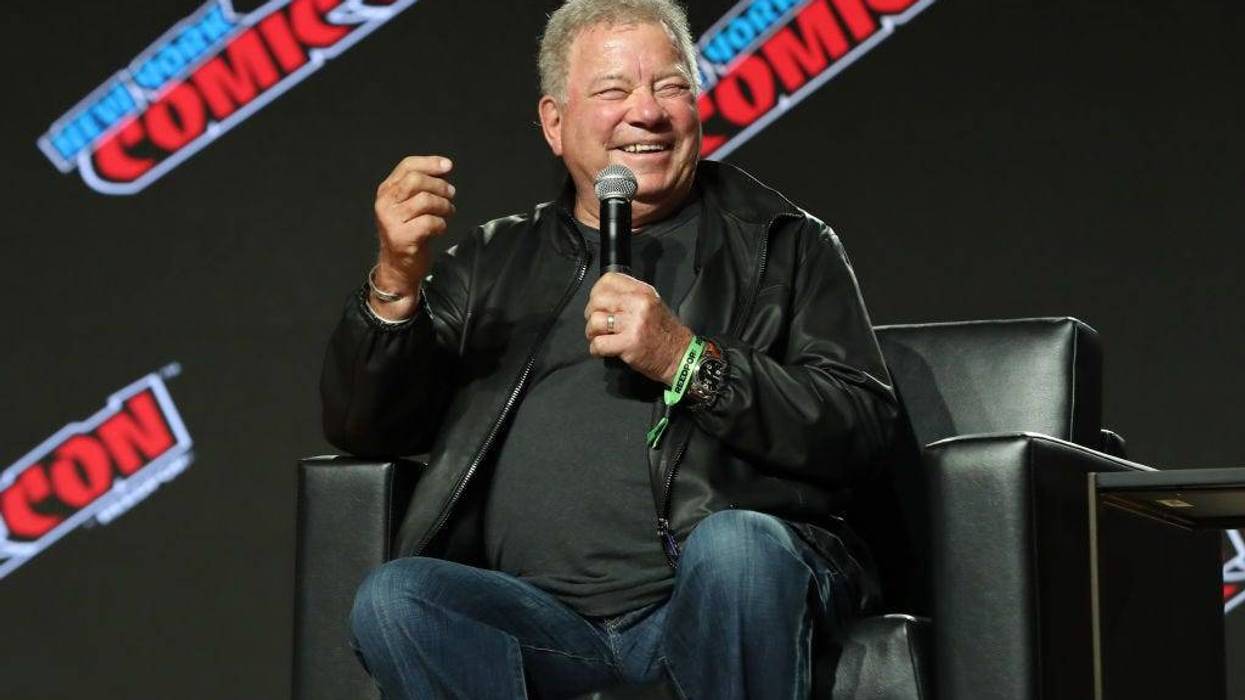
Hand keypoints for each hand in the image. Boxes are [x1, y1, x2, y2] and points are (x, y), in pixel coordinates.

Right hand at [370, 155, 456, 315]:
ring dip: (444, 206)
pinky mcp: (402, 237)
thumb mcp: (409, 206)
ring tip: (447, 213)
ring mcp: (391, 221)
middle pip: (417, 181)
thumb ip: (421, 187)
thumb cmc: (409, 233)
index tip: (448, 166)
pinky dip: (441, 224)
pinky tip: (440, 229)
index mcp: (386, 191)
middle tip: (450, 195)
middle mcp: (385, 203)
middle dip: (440, 186)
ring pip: (426, 200)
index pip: (407, 166)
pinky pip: (430, 222)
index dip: (430, 163)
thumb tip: (444, 167)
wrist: (398, 267)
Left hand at [583, 273, 693, 384]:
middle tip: (597, 324)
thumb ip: (630, 297)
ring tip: (600, 338)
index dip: (596, 291)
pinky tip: (603, 351)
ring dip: (592, 333)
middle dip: (591, 313)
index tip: (598, 304)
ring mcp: (634, 323)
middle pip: (598, 299)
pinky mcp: (629, 343)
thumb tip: (603, 297)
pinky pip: (599, 343)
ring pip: (596, 321)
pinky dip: (596, 350)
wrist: (680, 356)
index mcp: (643, 292)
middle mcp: (638, 304)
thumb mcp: (652, 305)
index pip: (609, 279)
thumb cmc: (665, 334)